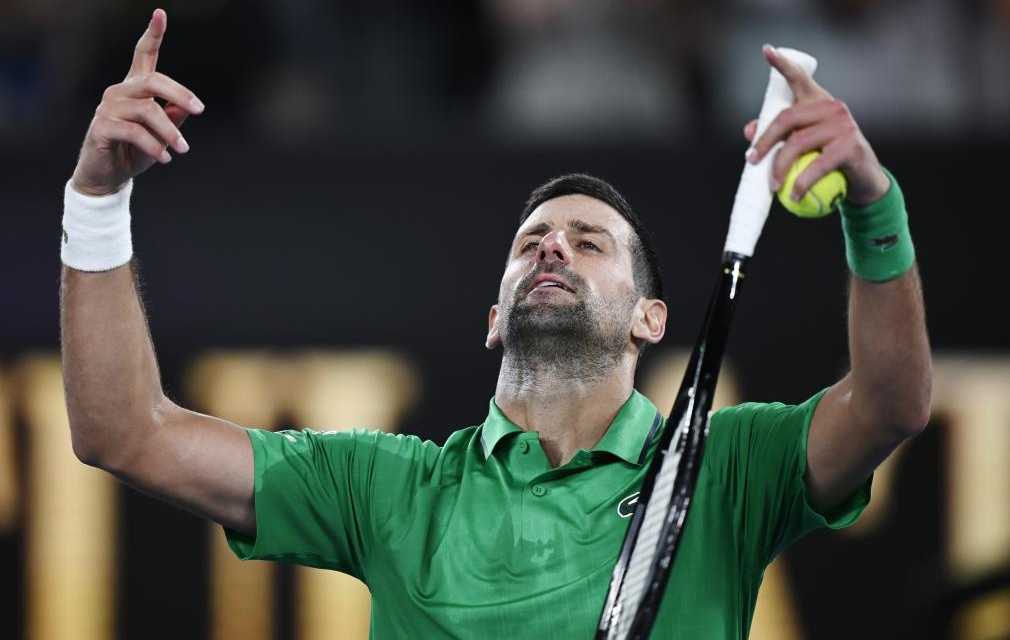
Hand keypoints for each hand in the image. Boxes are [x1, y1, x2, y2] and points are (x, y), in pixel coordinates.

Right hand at [70, 9, 204, 196]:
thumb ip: (174, 117)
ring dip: (170, 132)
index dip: (153, 34)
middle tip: (199, 110)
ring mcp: (108, 108)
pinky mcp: (101, 127)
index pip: (143, 55)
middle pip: (153, 81)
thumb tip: (187, 108)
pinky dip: (153, 146)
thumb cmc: (135, 152)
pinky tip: (165, 158)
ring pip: (147, 110)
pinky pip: (133, 132)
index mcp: (135, 88)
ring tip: (182, 149)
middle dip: (180, 94)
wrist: (108, 176)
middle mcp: (120, 92)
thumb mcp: (161, 134)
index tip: (160, 13)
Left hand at [743, 45, 889, 206]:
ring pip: (798, 143)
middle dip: (765, 141)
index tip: (766, 50)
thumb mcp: (802, 147)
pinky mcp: (851, 145)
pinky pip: (817, 165)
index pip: (799, 78)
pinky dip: (801, 183)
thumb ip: (777, 137)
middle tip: (751, 161)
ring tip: (773, 186)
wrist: (862, 180)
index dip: (782, 64)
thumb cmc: (828, 160)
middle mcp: (831, 107)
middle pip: (787, 118)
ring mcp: (843, 125)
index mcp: (817, 102)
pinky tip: (793, 196)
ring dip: (779, 167)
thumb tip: (748, 130)